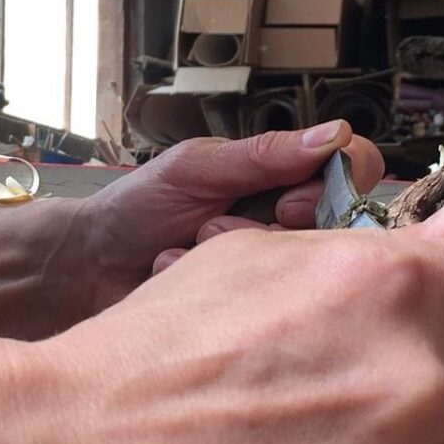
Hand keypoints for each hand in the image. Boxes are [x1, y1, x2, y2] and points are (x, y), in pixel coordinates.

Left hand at [72, 122, 387, 306]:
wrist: (90, 266)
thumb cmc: (139, 207)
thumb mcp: (196, 168)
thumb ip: (262, 156)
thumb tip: (333, 135)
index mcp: (282, 175)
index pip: (354, 167)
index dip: (335, 187)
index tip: (285, 204)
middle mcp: (291, 220)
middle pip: (340, 226)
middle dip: (277, 232)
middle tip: (219, 229)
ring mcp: (276, 265)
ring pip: (306, 267)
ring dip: (240, 259)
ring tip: (191, 249)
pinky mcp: (258, 308)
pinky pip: (271, 304)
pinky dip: (221, 289)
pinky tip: (185, 280)